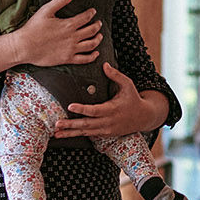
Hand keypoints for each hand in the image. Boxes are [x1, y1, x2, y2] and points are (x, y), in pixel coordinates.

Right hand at [13, 0, 101, 67]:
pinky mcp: (67, 59)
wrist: (23, 46)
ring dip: (98, 39)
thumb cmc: (33, 28)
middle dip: (97, 25)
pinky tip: (96, 53)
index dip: (91, 13)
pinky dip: (92, 56)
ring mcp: (71, 49)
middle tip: (99, 23)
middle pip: (92, 31)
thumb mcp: (46, 10)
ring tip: (100, 36)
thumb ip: (61, 0)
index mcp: (68, 25)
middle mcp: (72, 37)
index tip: (93, 11)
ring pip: (91, 45)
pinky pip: (84, 59)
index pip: (86, 17)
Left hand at [54, 63, 169, 137]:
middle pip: (87, 124)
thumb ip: (116, 75)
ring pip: (85, 132)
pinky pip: (89, 135)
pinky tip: (65, 135)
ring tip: (56, 133)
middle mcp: (108, 122)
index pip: (94, 110)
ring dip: (70, 133)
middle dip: (71, 124)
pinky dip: (77, 135)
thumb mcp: (128, 85)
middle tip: (57, 123)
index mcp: (112, 109)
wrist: (143, 117)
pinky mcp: (105, 134)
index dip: (82, 109)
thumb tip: (104, 65)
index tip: (70, 105)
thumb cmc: (133, 99)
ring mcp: (106, 130)